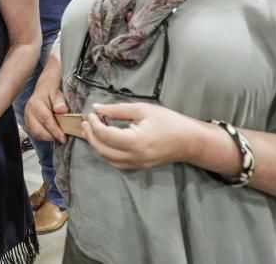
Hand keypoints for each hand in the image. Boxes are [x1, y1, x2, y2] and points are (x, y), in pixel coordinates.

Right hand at [25, 66, 68, 144]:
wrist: (44, 86)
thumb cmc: (51, 89)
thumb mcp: (57, 91)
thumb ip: (59, 101)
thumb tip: (62, 110)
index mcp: (36, 103)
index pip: (45, 119)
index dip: (55, 130)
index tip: (63, 137)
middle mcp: (29, 111)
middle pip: (38, 130)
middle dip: (51, 136)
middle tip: (63, 138)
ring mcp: (27, 118)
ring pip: (36, 134)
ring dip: (48, 137)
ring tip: (58, 136)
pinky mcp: (28, 122)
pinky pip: (35, 134)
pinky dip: (44, 137)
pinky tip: (52, 134)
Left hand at [79, 102, 200, 169]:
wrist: (190, 141)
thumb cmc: (168, 121)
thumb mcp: (142, 110)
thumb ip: (117, 110)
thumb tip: (97, 109)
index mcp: (135, 141)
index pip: (106, 135)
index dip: (94, 124)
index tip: (90, 114)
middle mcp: (134, 157)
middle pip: (102, 150)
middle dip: (91, 136)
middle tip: (85, 122)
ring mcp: (136, 165)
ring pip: (108, 159)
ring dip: (97, 145)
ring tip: (92, 130)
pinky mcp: (139, 167)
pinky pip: (116, 163)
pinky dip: (106, 152)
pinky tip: (105, 140)